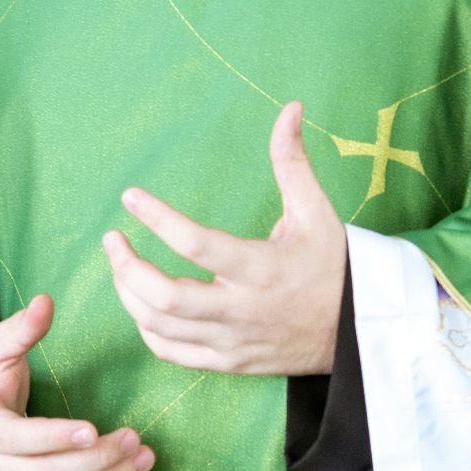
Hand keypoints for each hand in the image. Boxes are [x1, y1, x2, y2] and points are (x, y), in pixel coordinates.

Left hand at [103, 101, 346, 375]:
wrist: (357, 332)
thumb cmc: (332, 265)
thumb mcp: (316, 211)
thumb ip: (292, 160)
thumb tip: (289, 108)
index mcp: (263, 268)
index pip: (197, 246)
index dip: (158, 218)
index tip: (130, 196)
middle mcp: (243, 310)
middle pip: (165, 298)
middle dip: (126, 267)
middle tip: (113, 239)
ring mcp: (233, 341)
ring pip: (160, 327)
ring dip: (129, 295)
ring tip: (122, 265)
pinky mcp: (228, 362)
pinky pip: (171, 352)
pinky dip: (147, 328)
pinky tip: (142, 303)